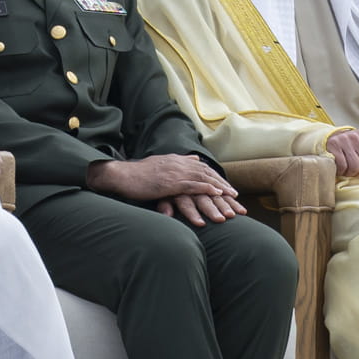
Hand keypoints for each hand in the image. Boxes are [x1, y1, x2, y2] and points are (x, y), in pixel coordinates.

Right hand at [89, 151, 243, 224]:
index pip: (202, 169)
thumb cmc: (137, 175)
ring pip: (203, 180)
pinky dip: (206, 189)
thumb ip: (178, 163)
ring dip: (219, 189)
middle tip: (236, 198)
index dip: (217, 179)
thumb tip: (195, 160)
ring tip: (231, 199)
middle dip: (223, 186)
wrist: (122, 175)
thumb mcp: (160, 165)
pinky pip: (192, 185)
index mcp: (177, 161)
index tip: (229, 190)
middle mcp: (178, 164)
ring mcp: (174, 172)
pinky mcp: (169, 182)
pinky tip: (215, 194)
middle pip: (207, 174)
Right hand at [320, 127, 358, 181]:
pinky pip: (342, 165)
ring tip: (343, 170)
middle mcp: (356, 137)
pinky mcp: (333, 145)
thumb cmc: (343, 152)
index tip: (358, 169)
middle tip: (350, 172)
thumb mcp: (358, 156)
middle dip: (358, 173)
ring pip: (355, 166)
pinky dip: (340, 171)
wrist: (322, 141)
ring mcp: (344, 139)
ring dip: (348, 173)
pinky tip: (337, 168)